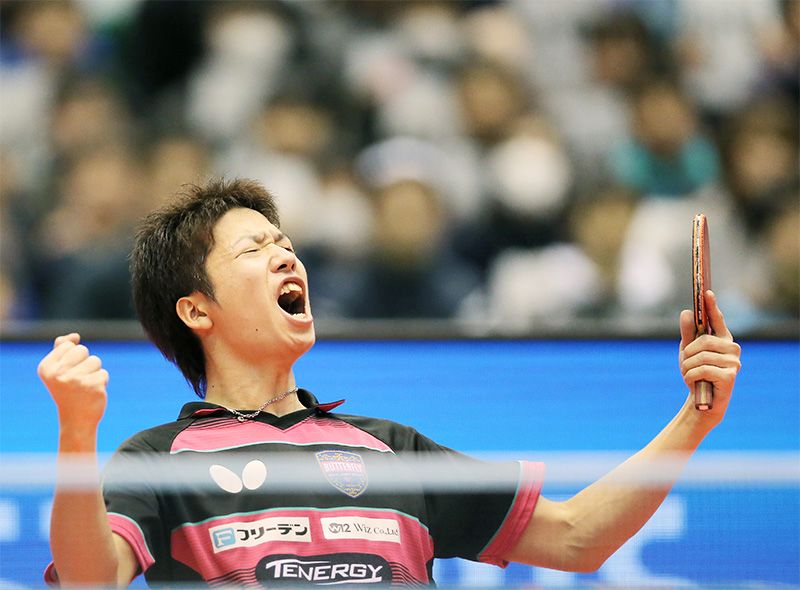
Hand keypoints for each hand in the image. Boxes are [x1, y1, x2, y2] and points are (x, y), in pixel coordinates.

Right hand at [38, 333, 108, 428]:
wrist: (76, 420)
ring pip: (95, 361)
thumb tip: (74, 336)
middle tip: (77, 381)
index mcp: (46, 367)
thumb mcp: (59, 371)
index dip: (72, 358)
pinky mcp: (92, 386)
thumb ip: (62, 350)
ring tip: (85, 387)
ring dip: (94, 372)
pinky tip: (92, 393)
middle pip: (82, 350)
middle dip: (85, 362)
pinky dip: (101, 382)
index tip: (66, 374)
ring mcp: (75, 380)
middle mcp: (58, 374)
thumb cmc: (68, 392)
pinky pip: (103, 373)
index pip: (68, 345)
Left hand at [679, 290, 741, 422]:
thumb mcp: (688, 352)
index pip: (717, 319)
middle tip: (685, 364)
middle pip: (703, 341)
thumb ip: (688, 333)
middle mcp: (732, 348)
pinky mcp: (730, 376)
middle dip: (688, 353)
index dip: (712, 306)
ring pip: (700, 356)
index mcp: (722, 339)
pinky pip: (701, 370)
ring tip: (689, 374)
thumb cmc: (696, 373)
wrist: (702, 400)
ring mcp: (734, 363)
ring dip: (687, 367)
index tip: (707, 292)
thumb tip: (687, 312)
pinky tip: (693, 382)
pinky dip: (690, 376)